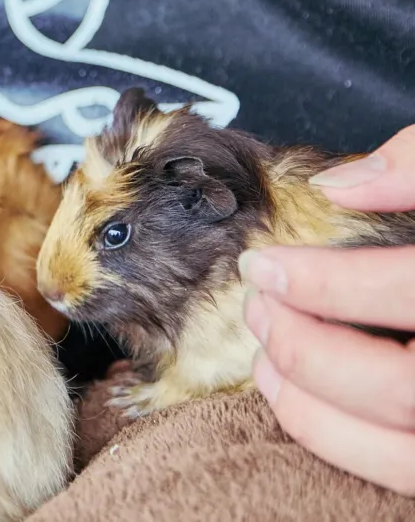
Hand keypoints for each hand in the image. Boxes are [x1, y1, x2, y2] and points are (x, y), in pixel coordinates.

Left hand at [238, 124, 414, 495]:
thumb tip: (339, 186)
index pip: (410, 292)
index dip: (325, 282)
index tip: (264, 266)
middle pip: (398, 385)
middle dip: (306, 347)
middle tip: (259, 307)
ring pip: (399, 450)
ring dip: (310, 407)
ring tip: (264, 357)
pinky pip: (404, 473)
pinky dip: (340, 443)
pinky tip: (299, 399)